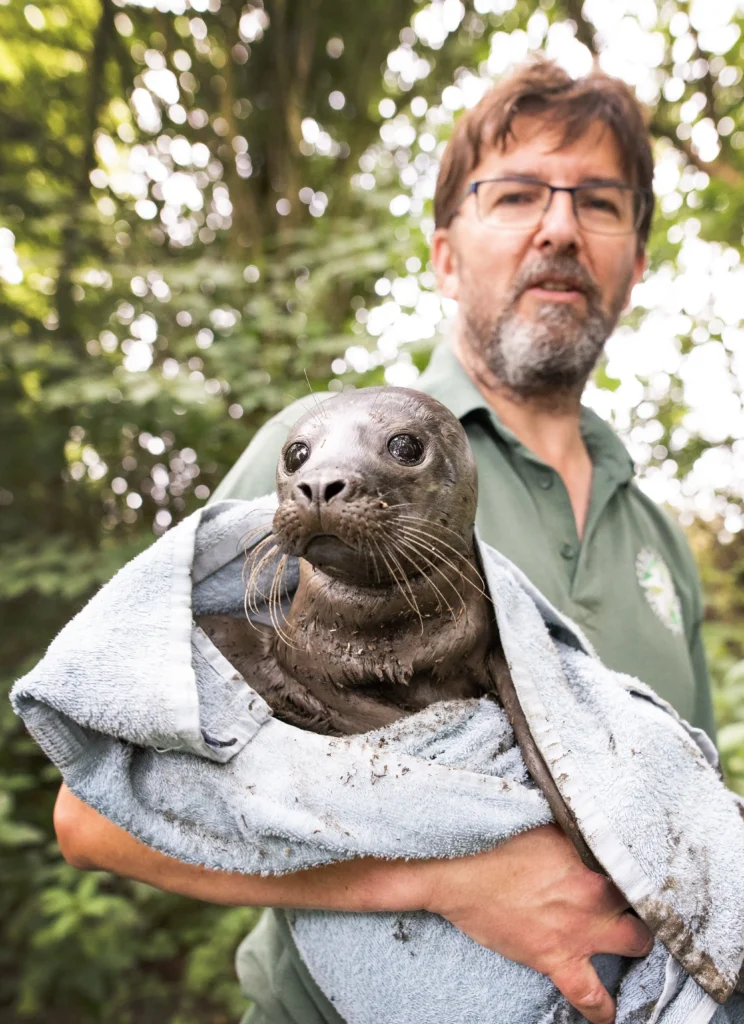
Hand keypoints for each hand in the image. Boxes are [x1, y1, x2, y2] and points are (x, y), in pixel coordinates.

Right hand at [421, 824, 651, 1023]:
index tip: (650, 866)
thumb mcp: (548, 831)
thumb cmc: (503, 852)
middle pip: (645, 897)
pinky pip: (590, 995)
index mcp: (593, 857)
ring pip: (635, 941)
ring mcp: (581, 931)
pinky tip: (612, 1014)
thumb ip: (580, 836)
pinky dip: (603, 1009)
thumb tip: (600, 833)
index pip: (638, 859)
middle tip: (640, 895)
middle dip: (646, 896)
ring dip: (638, 940)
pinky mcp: (559, 960)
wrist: (467, 883)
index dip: (645, 863)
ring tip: (636, 939)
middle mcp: (595, 894)